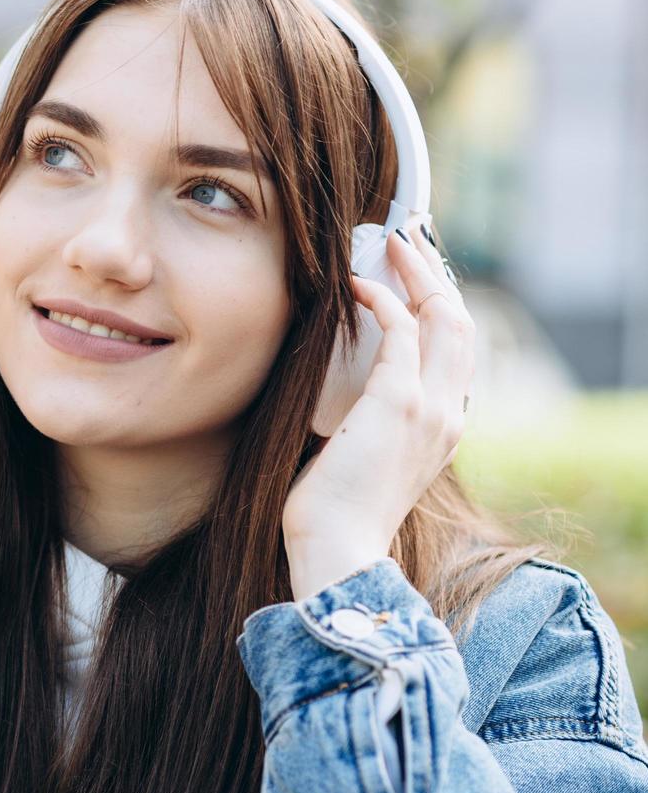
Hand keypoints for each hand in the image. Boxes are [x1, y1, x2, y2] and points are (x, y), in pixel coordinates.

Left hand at [282, 220, 473, 600]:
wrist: (337, 549)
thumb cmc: (332, 512)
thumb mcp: (359, 457)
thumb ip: (363, 420)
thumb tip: (331, 387)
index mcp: (444, 429)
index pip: (456, 353)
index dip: (438, 308)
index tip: (411, 279)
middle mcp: (449, 415)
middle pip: (461, 324)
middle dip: (435, 276)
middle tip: (405, 243)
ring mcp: (431, 408)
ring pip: (445, 317)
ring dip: (417, 274)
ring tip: (390, 245)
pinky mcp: (399, 402)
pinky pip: (401, 330)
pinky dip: (382, 300)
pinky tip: (357, 287)